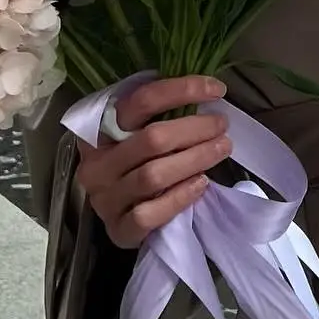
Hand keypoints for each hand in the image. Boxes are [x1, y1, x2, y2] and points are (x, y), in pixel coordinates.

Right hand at [75, 74, 230, 248]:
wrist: (123, 215)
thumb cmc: (138, 164)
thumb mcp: (139, 133)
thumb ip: (160, 114)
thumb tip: (205, 91)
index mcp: (99, 130)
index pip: (142, 101)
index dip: (182, 90)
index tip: (216, 89)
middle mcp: (96, 164)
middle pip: (152, 138)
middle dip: (195, 128)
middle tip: (222, 125)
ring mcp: (104, 200)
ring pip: (153, 175)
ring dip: (195, 159)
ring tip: (222, 148)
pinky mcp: (117, 230)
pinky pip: (148, 214)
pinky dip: (179, 197)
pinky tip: (201, 184)